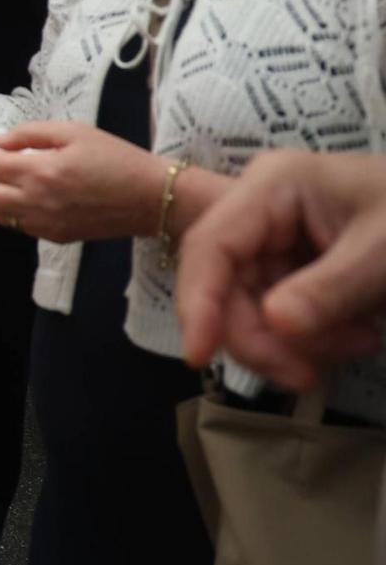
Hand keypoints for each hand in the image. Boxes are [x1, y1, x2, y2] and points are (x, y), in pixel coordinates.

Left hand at [0, 121, 169, 242]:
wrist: (152, 198)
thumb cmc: (116, 158)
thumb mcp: (73, 132)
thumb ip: (28, 134)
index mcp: (41, 173)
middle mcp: (36, 203)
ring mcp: (44, 225)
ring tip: (10, 181)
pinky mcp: (55, 238)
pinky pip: (19, 226)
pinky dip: (13, 211)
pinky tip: (30, 196)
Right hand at [179, 150, 385, 390]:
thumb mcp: (385, 253)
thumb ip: (330, 289)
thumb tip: (276, 323)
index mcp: (273, 187)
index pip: (211, 246)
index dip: (198, 302)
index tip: (199, 358)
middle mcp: (260, 212)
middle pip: (225, 286)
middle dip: (264, 338)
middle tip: (309, 377)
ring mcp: (275, 240)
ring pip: (250, 308)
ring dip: (298, 342)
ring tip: (361, 340)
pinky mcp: (293, 266)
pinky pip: (279, 314)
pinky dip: (314, 338)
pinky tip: (358, 334)